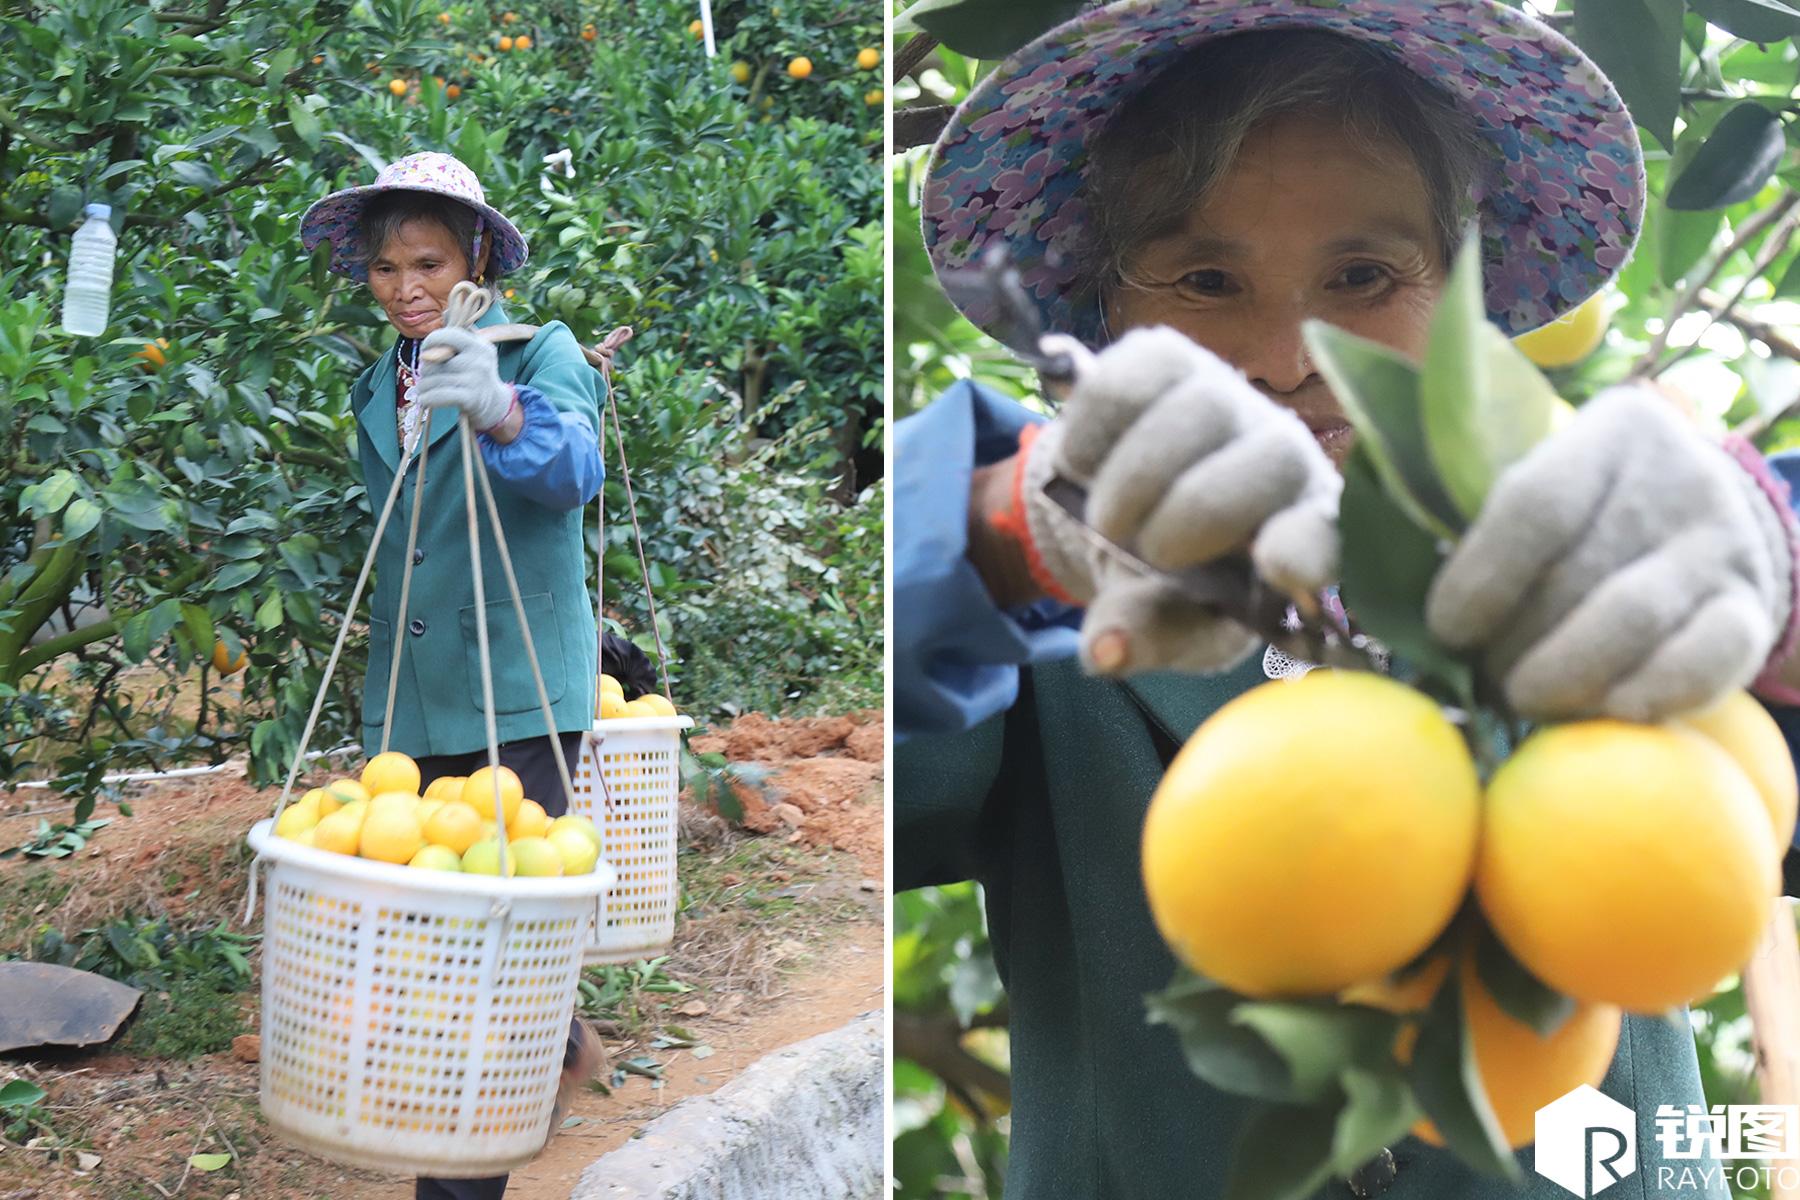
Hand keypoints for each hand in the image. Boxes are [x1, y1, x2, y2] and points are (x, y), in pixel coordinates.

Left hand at [417, 326, 513, 430]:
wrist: (496, 405)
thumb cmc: (478, 374)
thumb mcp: (475, 350)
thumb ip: (461, 332)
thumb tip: (446, 311)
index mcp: (479, 345)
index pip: (448, 334)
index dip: (431, 341)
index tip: (426, 351)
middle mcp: (479, 359)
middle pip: (434, 359)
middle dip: (425, 369)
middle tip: (428, 376)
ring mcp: (475, 379)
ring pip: (432, 379)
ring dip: (423, 387)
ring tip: (424, 390)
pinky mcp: (470, 398)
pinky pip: (437, 395)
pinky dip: (427, 399)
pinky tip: (425, 400)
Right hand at [1019, 326, 1340, 675]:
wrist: (1132, 517)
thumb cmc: (1175, 586)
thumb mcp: (1165, 625)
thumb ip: (1145, 637)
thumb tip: (1104, 652)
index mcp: (1306, 534)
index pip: (1335, 529)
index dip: (1310, 542)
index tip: (1277, 567)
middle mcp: (1285, 455)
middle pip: (1270, 455)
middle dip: (1195, 508)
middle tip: (1145, 548)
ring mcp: (1231, 399)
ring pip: (1200, 405)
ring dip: (1135, 472)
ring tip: (1108, 520)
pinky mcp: (1171, 361)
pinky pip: (1133, 372)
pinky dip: (1092, 425)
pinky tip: (1081, 465)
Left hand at [1425, 386, 1793, 721]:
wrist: (1712, 523)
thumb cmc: (1592, 513)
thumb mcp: (1546, 482)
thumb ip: (1479, 516)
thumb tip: (1373, 583)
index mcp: (1613, 434)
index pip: (1536, 505)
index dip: (1480, 578)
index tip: (1447, 630)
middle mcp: (1678, 479)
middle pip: (1576, 576)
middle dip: (1514, 644)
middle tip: (1481, 677)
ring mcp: (1722, 545)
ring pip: (1631, 621)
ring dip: (1562, 676)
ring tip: (1523, 698)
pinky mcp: (1751, 611)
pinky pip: (1700, 665)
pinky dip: (1642, 696)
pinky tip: (1600, 710)